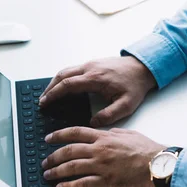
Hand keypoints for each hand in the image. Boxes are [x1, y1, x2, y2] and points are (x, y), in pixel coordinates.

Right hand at [39, 57, 156, 126]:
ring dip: (55, 82)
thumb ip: (109, 115)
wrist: (143, 68)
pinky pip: (73, 69)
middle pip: (62, 75)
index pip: (68, 85)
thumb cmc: (135, 85)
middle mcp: (90, 68)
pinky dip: (63, 78)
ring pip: (66, 70)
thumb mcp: (126, 105)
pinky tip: (62, 86)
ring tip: (48, 95)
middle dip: (50, 88)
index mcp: (96, 78)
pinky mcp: (93, 63)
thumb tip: (93, 123)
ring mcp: (91, 64)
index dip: (54, 94)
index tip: (45, 102)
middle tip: (42, 101)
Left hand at [41, 127, 165, 186]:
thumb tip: (104, 131)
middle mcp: (99, 150)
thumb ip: (113, 132)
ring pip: (71, 168)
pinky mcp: (105, 182)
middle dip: (53, 156)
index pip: (75, 133)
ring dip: (56, 172)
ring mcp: (101, 166)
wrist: (158, 165)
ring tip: (48, 175)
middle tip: (45, 161)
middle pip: (68, 151)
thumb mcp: (129, 133)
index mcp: (104, 137)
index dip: (58, 135)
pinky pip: (82, 184)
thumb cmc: (147, 150)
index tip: (48, 138)